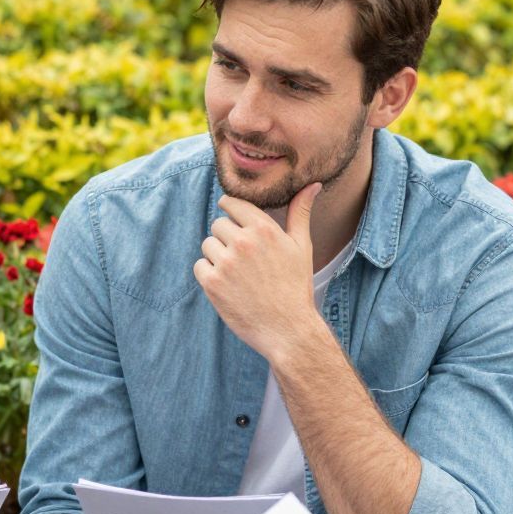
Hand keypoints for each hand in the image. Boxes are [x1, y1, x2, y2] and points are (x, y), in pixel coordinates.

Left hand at [193, 185, 324, 362]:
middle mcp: (243, 242)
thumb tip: (313, 184)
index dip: (230, 211)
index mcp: (264, 228)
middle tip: (244, 259)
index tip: (234, 221)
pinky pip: (200, 266)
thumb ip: (300, 212)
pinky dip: (209, 274)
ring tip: (238, 274)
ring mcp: (225, 263)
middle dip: (227, 237)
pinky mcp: (212, 283)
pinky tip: (229, 286)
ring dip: (217, 256)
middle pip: (218, 224)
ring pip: (207, 245)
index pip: (230, 203)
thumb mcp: (302, 246)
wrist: (288, 329)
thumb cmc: (296, 286)